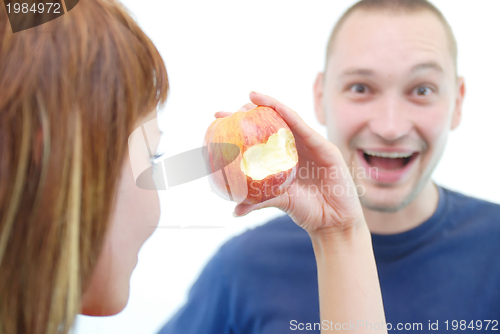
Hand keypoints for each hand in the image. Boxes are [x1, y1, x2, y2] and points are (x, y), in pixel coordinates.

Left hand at [218, 92, 365, 235]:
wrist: (334, 222)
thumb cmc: (308, 211)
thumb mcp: (279, 202)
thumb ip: (258, 202)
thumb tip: (234, 211)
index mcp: (284, 159)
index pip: (260, 137)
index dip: (240, 127)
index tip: (217, 121)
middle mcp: (296, 149)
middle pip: (272, 123)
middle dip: (250, 112)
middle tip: (226, 112)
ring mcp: (311, 146)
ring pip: (288, 119)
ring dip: (270, 104)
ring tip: (251, 97)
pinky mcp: (325, 147)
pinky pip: (304, 128)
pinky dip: (289, 114)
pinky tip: (275, 107)